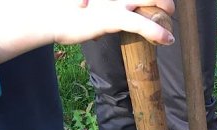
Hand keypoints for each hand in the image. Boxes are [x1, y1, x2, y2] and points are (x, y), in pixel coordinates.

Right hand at [0, 0, 174, 64]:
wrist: (44, 14)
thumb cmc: (61, 9)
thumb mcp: (84, 4)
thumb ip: (98, 7)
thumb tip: (100, 21)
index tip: (155, 2)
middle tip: (169, 7)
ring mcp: (114, 0)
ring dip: (165, 7)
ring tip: (172, 17)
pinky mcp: (112, 17)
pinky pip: (140, 23)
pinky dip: (157, 31)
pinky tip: (168, 39)